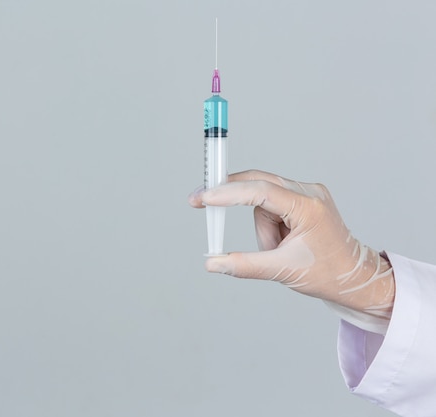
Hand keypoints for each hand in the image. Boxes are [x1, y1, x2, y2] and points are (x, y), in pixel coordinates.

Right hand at [188, 170, 394, 328]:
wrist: (354, 278)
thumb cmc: (327, 274)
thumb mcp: (282, 271)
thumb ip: (244, 265)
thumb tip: (212, 263)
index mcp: (308, 207)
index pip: (260, 192)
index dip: (228, 193)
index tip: (204, 198)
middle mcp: (308, 193)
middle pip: (257, 184)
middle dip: (230, 196)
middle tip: (199, 201)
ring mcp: (306, 194)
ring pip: (261, 201)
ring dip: (260, 227)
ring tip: (277, 251)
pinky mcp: (302, 200)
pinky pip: (270, 206)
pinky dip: (266, 224)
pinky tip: (281, 242)